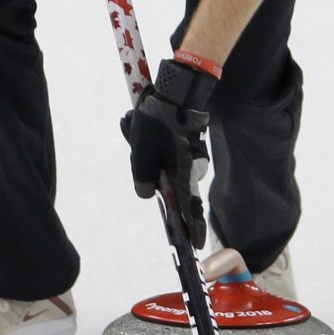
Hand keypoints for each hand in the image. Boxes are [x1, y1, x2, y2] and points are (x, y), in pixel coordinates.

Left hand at [121, 58, 217, 248]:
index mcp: (183, 176)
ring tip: (137, 130)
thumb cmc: (158, 121)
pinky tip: (143, 127)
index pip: (189, 211)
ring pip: (170, 167)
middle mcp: (192, 170)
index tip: (196, 246)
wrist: (178, 88)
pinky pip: (172, 153)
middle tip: (145, 157)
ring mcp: (192, 157)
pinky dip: (158, 146)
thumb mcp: (141, 152)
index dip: (192, 229)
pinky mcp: (189, 144)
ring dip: (153, 155)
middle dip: (157, 177)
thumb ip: (142, 177)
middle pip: (176, 188)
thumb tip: (147, 193)